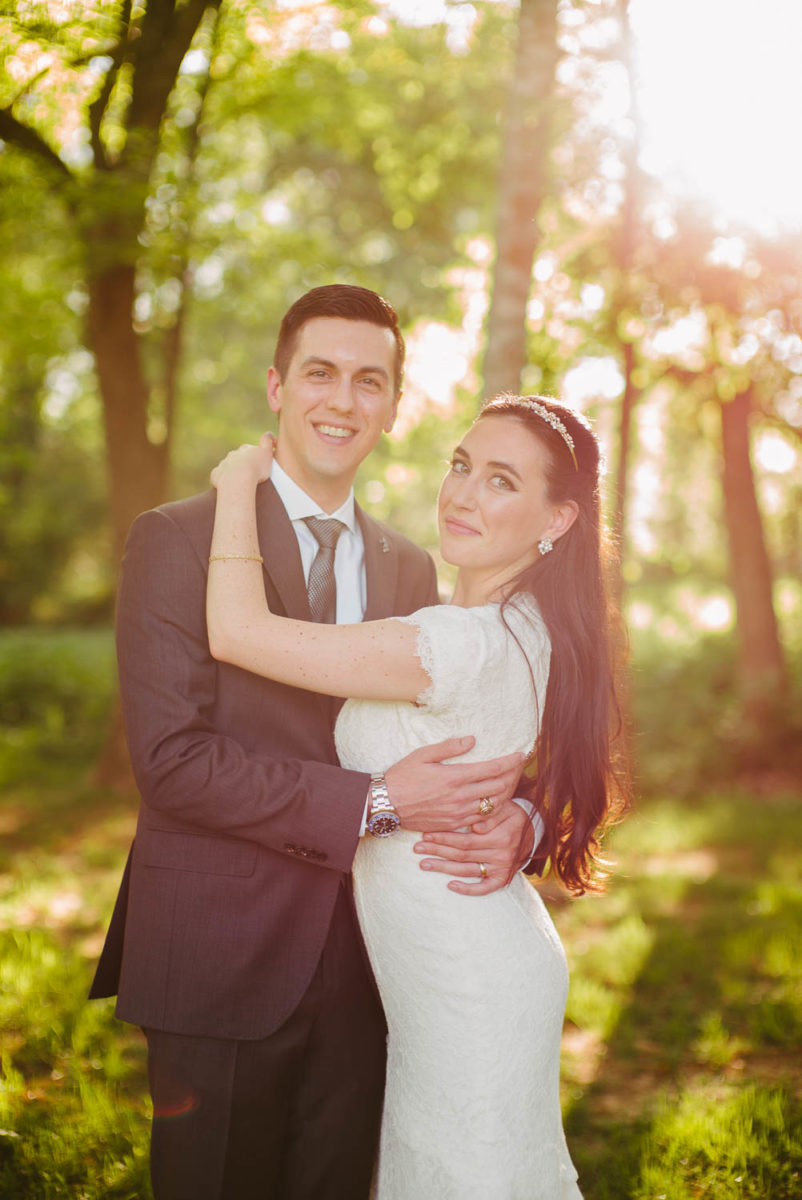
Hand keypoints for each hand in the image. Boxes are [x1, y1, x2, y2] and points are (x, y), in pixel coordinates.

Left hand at [210, 432, 274, 489]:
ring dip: (233, 471)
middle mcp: (234, 454)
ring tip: (240, 482)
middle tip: (251, 473)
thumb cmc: (256, 468)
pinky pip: (220, 475)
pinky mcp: (217, 473)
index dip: (256, 453)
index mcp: (246, 448)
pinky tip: (230, 486)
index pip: (251, 448)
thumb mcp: (267, 452)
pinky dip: (223, 479)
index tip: (259, 461)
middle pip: (239, 456)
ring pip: (228, 465)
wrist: (238, 481)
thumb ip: (267, 441)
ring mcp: (224, 463)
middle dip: (244, 462)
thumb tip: (269, 434)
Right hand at [384, 737, 522, 833]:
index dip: (510, 762)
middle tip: (519, 767)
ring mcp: (457, 813)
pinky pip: (480, 819)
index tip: (521, 755)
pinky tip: (494, 801)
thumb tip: (472, 740)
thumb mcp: (423, 754)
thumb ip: (449, 747)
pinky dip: (491, 809)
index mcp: (454, 777)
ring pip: (493, 805)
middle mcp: (459, 797)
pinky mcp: (453, 824)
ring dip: (505, 793)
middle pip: (498, 787)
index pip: (492, 769)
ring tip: (510, 783)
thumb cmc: (403, 776)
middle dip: (513, 776)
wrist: (386, 804)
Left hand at [413, 802, 534, 895]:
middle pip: (462, 855)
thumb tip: (474, 825)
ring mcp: (501, 868)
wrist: (533, 831)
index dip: (444, 837)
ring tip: (424, 864)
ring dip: (443, 868)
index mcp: (500, 836)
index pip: (465, 839)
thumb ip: (489, 814)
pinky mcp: (502, 879)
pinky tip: (450, 886)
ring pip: (467, 870)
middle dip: (437, 851)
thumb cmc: (512, 815)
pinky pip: (484, 888)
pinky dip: (467, 889)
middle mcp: (501, 854)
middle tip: (417, 848)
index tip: (426, 834)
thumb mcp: (504, 807)